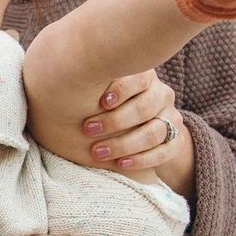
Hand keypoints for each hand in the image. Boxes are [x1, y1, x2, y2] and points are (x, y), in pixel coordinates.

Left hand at [82, 70, 192, 187]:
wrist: (130, 130)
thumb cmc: (100, 105)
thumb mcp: (95, 91)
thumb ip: (89, 83)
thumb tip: (60, 72)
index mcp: (144, 77)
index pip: (140, 77)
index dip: (122, 89)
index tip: (101, 101)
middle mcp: (161, 94)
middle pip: (145, 106)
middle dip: (115, 121)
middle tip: (87, 130)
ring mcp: (171, 118)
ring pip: (155, 131)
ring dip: (124, 143)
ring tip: (97, 151)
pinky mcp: (175, 141)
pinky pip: (166, 151)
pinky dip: (142, 159)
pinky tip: (120, 163)